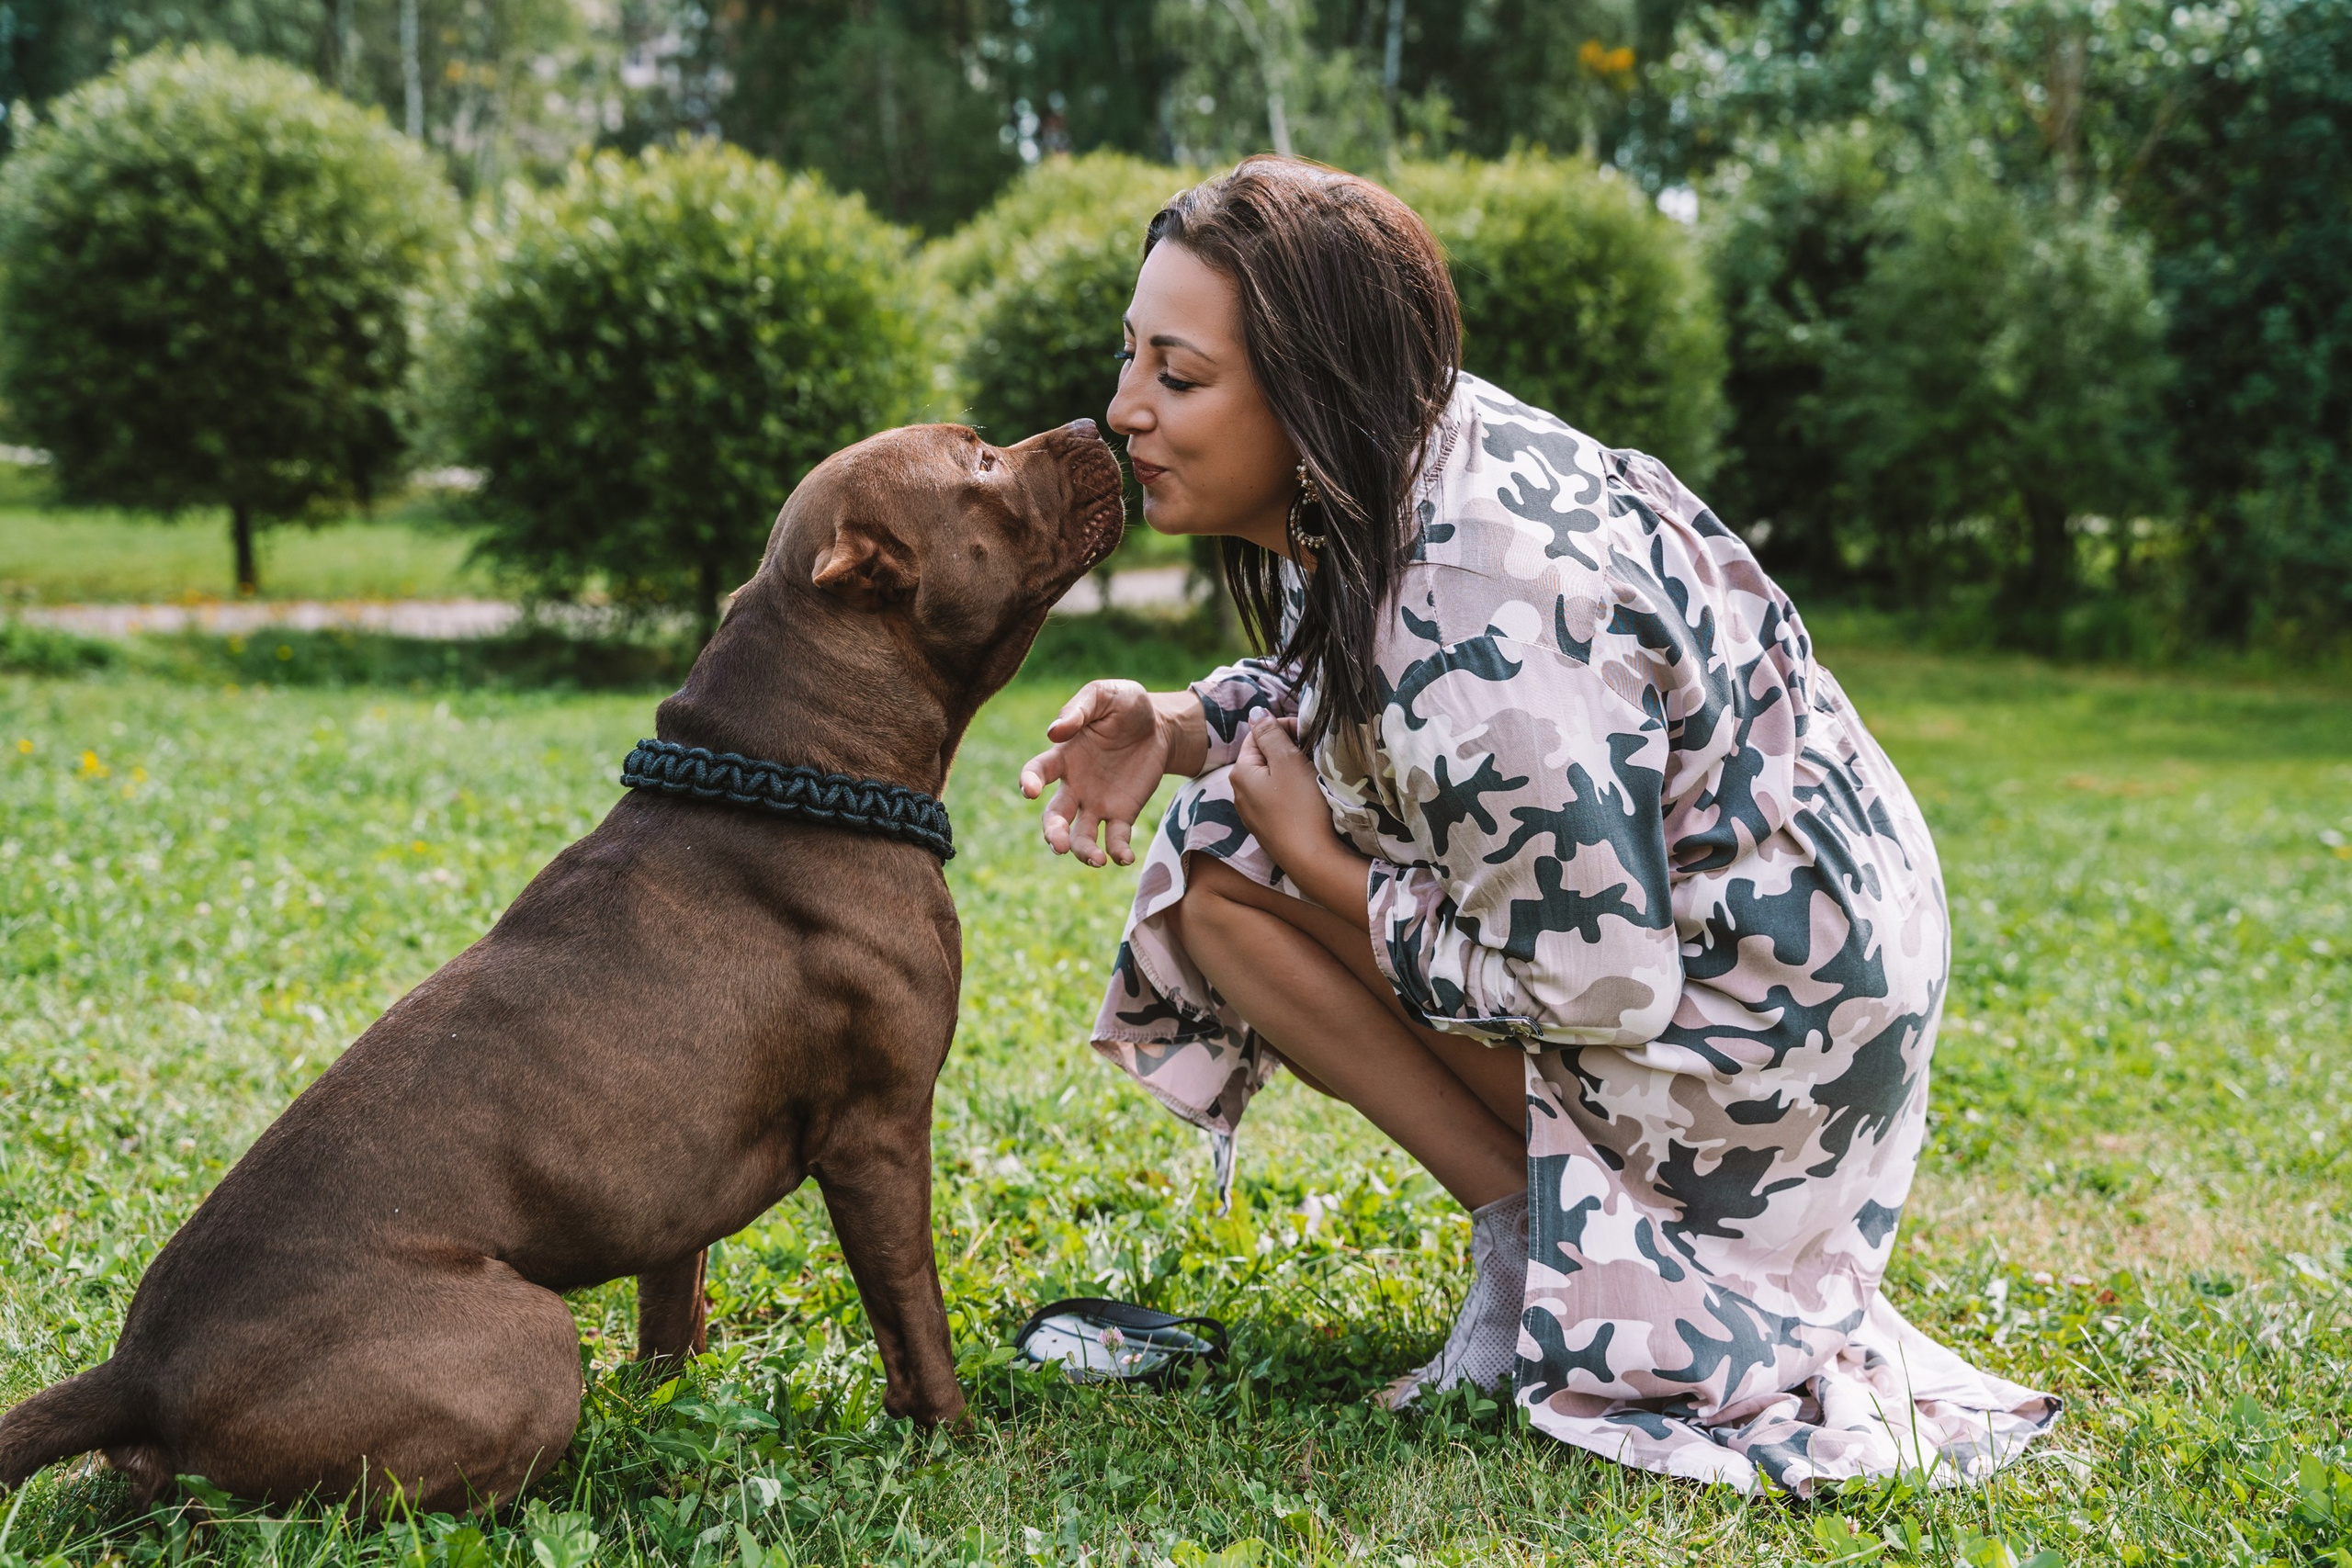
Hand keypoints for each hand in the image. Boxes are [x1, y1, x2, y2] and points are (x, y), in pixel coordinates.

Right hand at [1019, 680, 1181, 867]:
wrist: (1160, 724)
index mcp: (1063, 756)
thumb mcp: (1104, 695)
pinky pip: (1115, 839)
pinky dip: (1117, 852)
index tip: (1030, 791)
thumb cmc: (1126, 705)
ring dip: (1082, 851)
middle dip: (1052, 833)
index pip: (1036, 773)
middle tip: (1057, 845)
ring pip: (1080, 836)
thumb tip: (1053, 732)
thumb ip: (1079, 709)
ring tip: (1097, 860)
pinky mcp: (1123, 813)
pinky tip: (1124, 858)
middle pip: (1054, 817)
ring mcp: (1097, 803)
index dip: (1028, 782)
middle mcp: (1074, 786)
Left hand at [1231, 717, 1334, 869]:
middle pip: (1265, 758)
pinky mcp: (1269, 830)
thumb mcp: (1286, 761)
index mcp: (1240, 772)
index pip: (1259, 734)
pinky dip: (1293, 794)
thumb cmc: (1301, 807)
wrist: (1312, 860)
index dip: (1285, 728)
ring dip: (1293, 773)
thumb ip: (1269, 733)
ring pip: (1273, 780)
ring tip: (1313, 776)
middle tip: (1314, 754)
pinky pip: (1279, 801)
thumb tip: (1256, 713)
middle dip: (1289, 751)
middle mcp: (1240, 794)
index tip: (1309, 735)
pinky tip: (1309, 800)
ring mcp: (1253, 815)